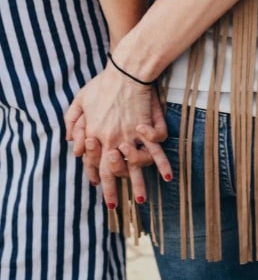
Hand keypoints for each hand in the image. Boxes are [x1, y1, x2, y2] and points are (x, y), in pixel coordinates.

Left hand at [64, 67, 170, 206]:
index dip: (94, 174)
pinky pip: (154, 151)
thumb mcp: (80, 99)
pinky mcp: (145, 130)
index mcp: (93, 135)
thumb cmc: (103, 83)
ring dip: (138, 185)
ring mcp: (129, 137)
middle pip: (109, 172)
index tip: (97, 183)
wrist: (126, 73)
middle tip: (113, 206)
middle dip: (111, 191)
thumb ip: (72, 120)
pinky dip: (161, 164)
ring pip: (133, 167)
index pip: (91, 162)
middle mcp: (110, 141)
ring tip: (140, 200)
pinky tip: (167, 176)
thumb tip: (69, 140)